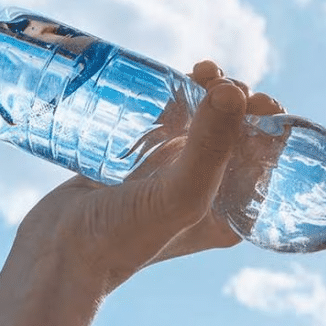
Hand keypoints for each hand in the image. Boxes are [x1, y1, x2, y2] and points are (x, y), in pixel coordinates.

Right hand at [13, 60, 285, 295]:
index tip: (260, 100)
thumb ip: (211, 146)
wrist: (56, 254)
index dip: (268, 128)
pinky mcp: (138, 160)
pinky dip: (175, 97)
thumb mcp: (181, 195)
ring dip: (209, 94)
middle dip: (238, 104)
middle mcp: (206, 194)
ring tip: (203, 70)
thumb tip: (237, 90)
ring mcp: (170, 175)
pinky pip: (166, 121)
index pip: (264, 163)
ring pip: (201, 124)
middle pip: (235, 138)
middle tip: (223, 82)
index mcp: (230, 213)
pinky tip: (176, 77)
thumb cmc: (125, 237)